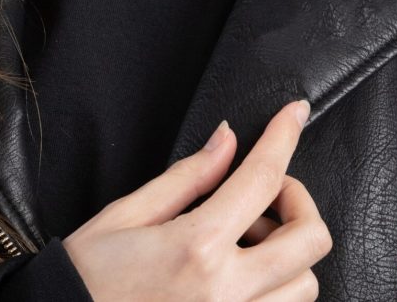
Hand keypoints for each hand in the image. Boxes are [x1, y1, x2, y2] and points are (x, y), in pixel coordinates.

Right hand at [62, 99, 330, 301]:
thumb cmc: (85, 278)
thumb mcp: (126, 216)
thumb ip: (187, 178)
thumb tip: (227, 140)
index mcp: (197, 246)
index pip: (262, 178)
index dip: (284, 136)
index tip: (295, 113)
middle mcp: (227, 290)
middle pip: (310, 239)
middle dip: (298, 204)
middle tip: (265, 196)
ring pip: (305, 284)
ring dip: (288, 256)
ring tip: (244, 246)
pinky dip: (274, 289)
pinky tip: (240, 275)